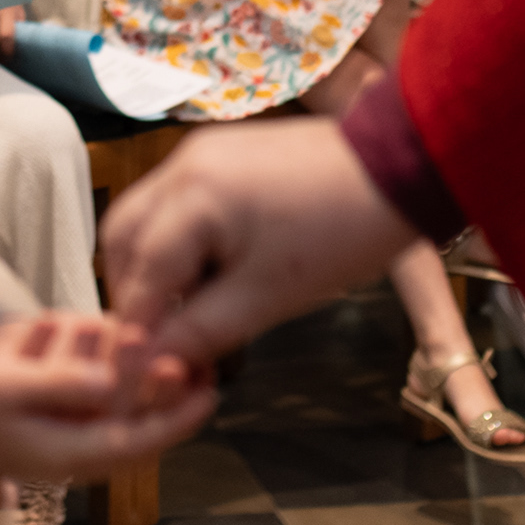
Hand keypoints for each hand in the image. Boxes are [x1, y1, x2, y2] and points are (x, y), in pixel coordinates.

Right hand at [0, 310, 214, 481]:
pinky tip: (116, 344)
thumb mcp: (9, 385)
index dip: (179, 416)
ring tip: (155, 343)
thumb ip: (61, 384)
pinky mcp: (56, 427)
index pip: (141, 439)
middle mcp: (77, 453)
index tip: (211, 390)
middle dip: (165, 393)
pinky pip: (98, 405)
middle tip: (197, 359)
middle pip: (139, 425)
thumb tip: (110, 382)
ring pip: (121, 413)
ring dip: (137, 380)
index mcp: (70, 454)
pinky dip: (111, 379)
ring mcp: (67, 442)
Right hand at [103, 119, 419, 370]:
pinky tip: (212, 273)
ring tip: (187, 312)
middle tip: (158, 341)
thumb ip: (199, 332)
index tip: (140, 372)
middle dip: (133, 293)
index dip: (135, 330)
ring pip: (147, 218)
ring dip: (154, 267)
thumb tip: (153, 366)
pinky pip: (178, 201)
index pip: (137, 278)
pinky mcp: (223, 152)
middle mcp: (182, 165)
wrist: (402, 165)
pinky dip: (179, 241)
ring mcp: (200, 153)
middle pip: (122, 238)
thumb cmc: (343, 230)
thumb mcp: (267, 297)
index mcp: (189, 197)